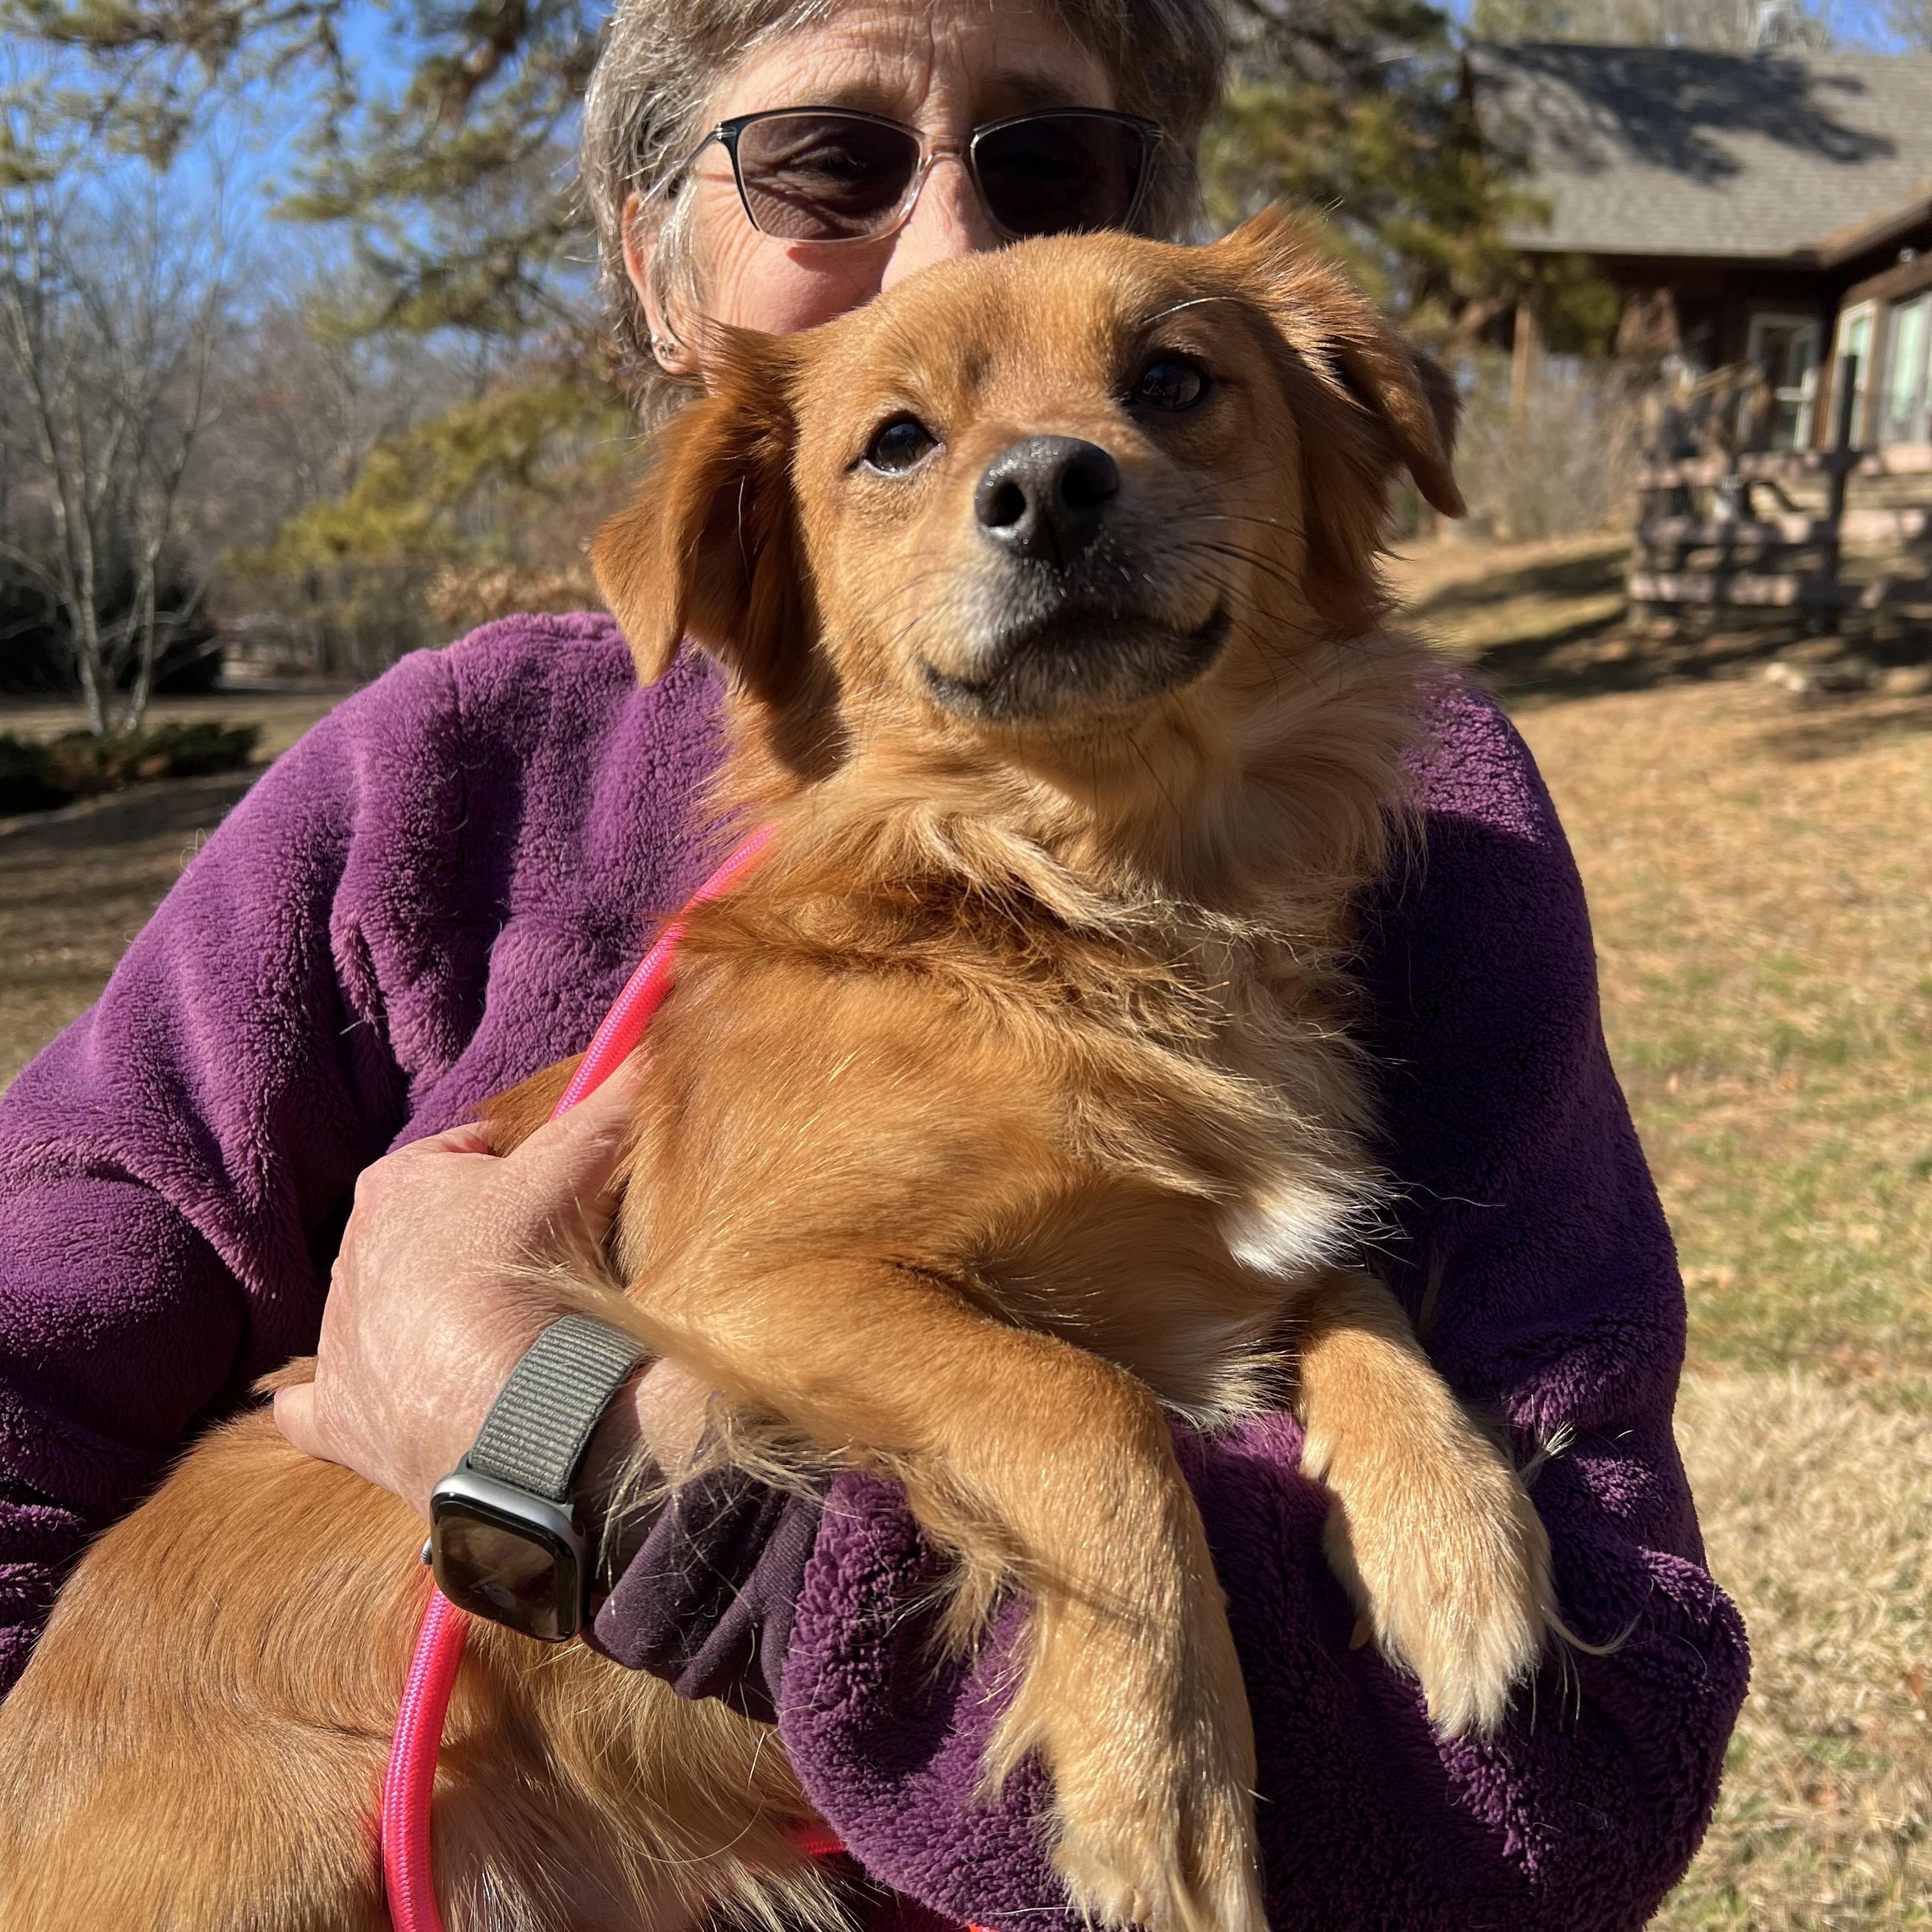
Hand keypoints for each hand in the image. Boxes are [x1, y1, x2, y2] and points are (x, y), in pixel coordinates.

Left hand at [273, 1057, 709, 1517]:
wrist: (500, 1405)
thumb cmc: (520, 1272)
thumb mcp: (572, 1172)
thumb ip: (606, 1111)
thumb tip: (644, 1056)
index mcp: (394, 1189)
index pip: (456, 1156)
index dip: (509, 1169)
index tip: (548, 1188)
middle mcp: (350, 1256)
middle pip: (419, 1232)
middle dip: (468, 1242)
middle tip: (535, 1265)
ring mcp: (339, 1340)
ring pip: (378, 1309)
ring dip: (425, 1318)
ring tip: (498, 1337)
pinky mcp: (337, 1416)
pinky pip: (312, 1405)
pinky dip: (341, 1399)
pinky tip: (375, 1402)